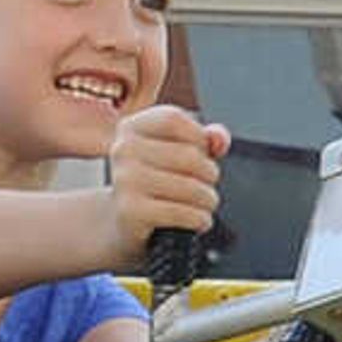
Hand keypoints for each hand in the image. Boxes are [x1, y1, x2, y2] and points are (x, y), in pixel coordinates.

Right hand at [105, 108, 227, 254]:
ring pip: (189, 187)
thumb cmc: (156, 182)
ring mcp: (125, 181)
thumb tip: (219, 139)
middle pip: (188, 155)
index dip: (197, 136)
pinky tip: (200, 221)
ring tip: (207, 204)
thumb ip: (204, 139)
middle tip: (208, 185)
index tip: (201, 153)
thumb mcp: (177, 152)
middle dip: (210, 173)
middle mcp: (123, 150)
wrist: (124, 222)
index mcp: (131, 127)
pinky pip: (181, 213)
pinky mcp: (130, 211)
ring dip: (208, 199)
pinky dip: (200, 219)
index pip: (173, 119)